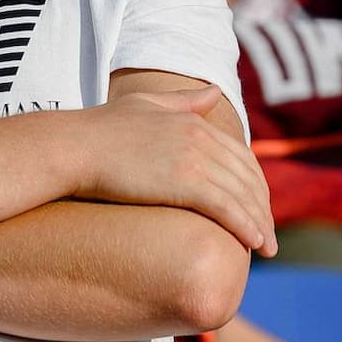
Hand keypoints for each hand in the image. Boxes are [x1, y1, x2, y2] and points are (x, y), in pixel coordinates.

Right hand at [74, 88, 276, 255]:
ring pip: (241, 195)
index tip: (260, 207)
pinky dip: (244, 225)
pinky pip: (225, 207)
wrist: (72, 147)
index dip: (254, 184)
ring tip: (268, 248)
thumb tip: (216, 93)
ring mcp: (194, 157)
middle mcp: (201, 136)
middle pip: (248, 177)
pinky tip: (254, 243)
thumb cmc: (99, 129)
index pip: (241, 156)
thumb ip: (183, 101)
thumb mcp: (146, 105)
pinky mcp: (184, 180)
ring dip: (260, 224)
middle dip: (263, 207)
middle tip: (269, 234)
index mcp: (195, 121)